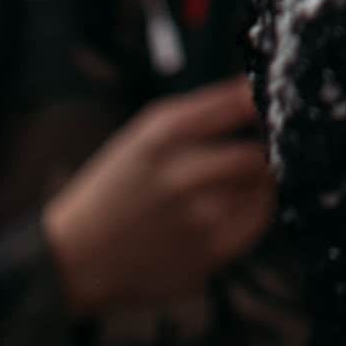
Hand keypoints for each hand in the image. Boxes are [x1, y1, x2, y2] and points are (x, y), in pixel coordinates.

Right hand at [43, 77, 275, 318]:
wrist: (76, 257)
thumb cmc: (116, 186)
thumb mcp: (146, 132)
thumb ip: (205, 108)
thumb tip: (257, 88)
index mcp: (164, 135)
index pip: (240, 104)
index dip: (263, 103)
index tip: (269, 105)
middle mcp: (183, 176)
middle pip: (257, 155)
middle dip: (264, 150)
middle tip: (259, 149)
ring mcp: (197, 221)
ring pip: (261, 188)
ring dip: (257, 181)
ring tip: (233, 181)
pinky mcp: (206, 256)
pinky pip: (256, 222)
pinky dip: (254, 209)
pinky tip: (232, 205)